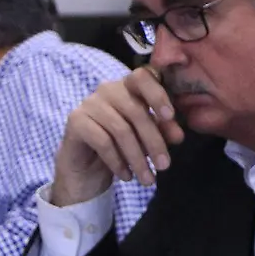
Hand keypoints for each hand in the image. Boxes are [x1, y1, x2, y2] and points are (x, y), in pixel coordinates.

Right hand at [50, 67, 184, 205]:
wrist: (86, 169)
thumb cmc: (121, 148)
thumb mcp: (147, 141)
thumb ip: (163, 133)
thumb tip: (178, 135)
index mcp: (128, 87)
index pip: (143, 77)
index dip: (157, 94)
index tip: (170, 117)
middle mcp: (108, 89)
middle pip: (136, 110)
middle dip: (153, 141)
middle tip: (164, 166)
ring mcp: (90, 103)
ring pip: (121, 129)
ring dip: (137, 158)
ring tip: (147, 179)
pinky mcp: (76, 121)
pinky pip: (102, 141)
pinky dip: (118, 161)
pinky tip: (126, 176)